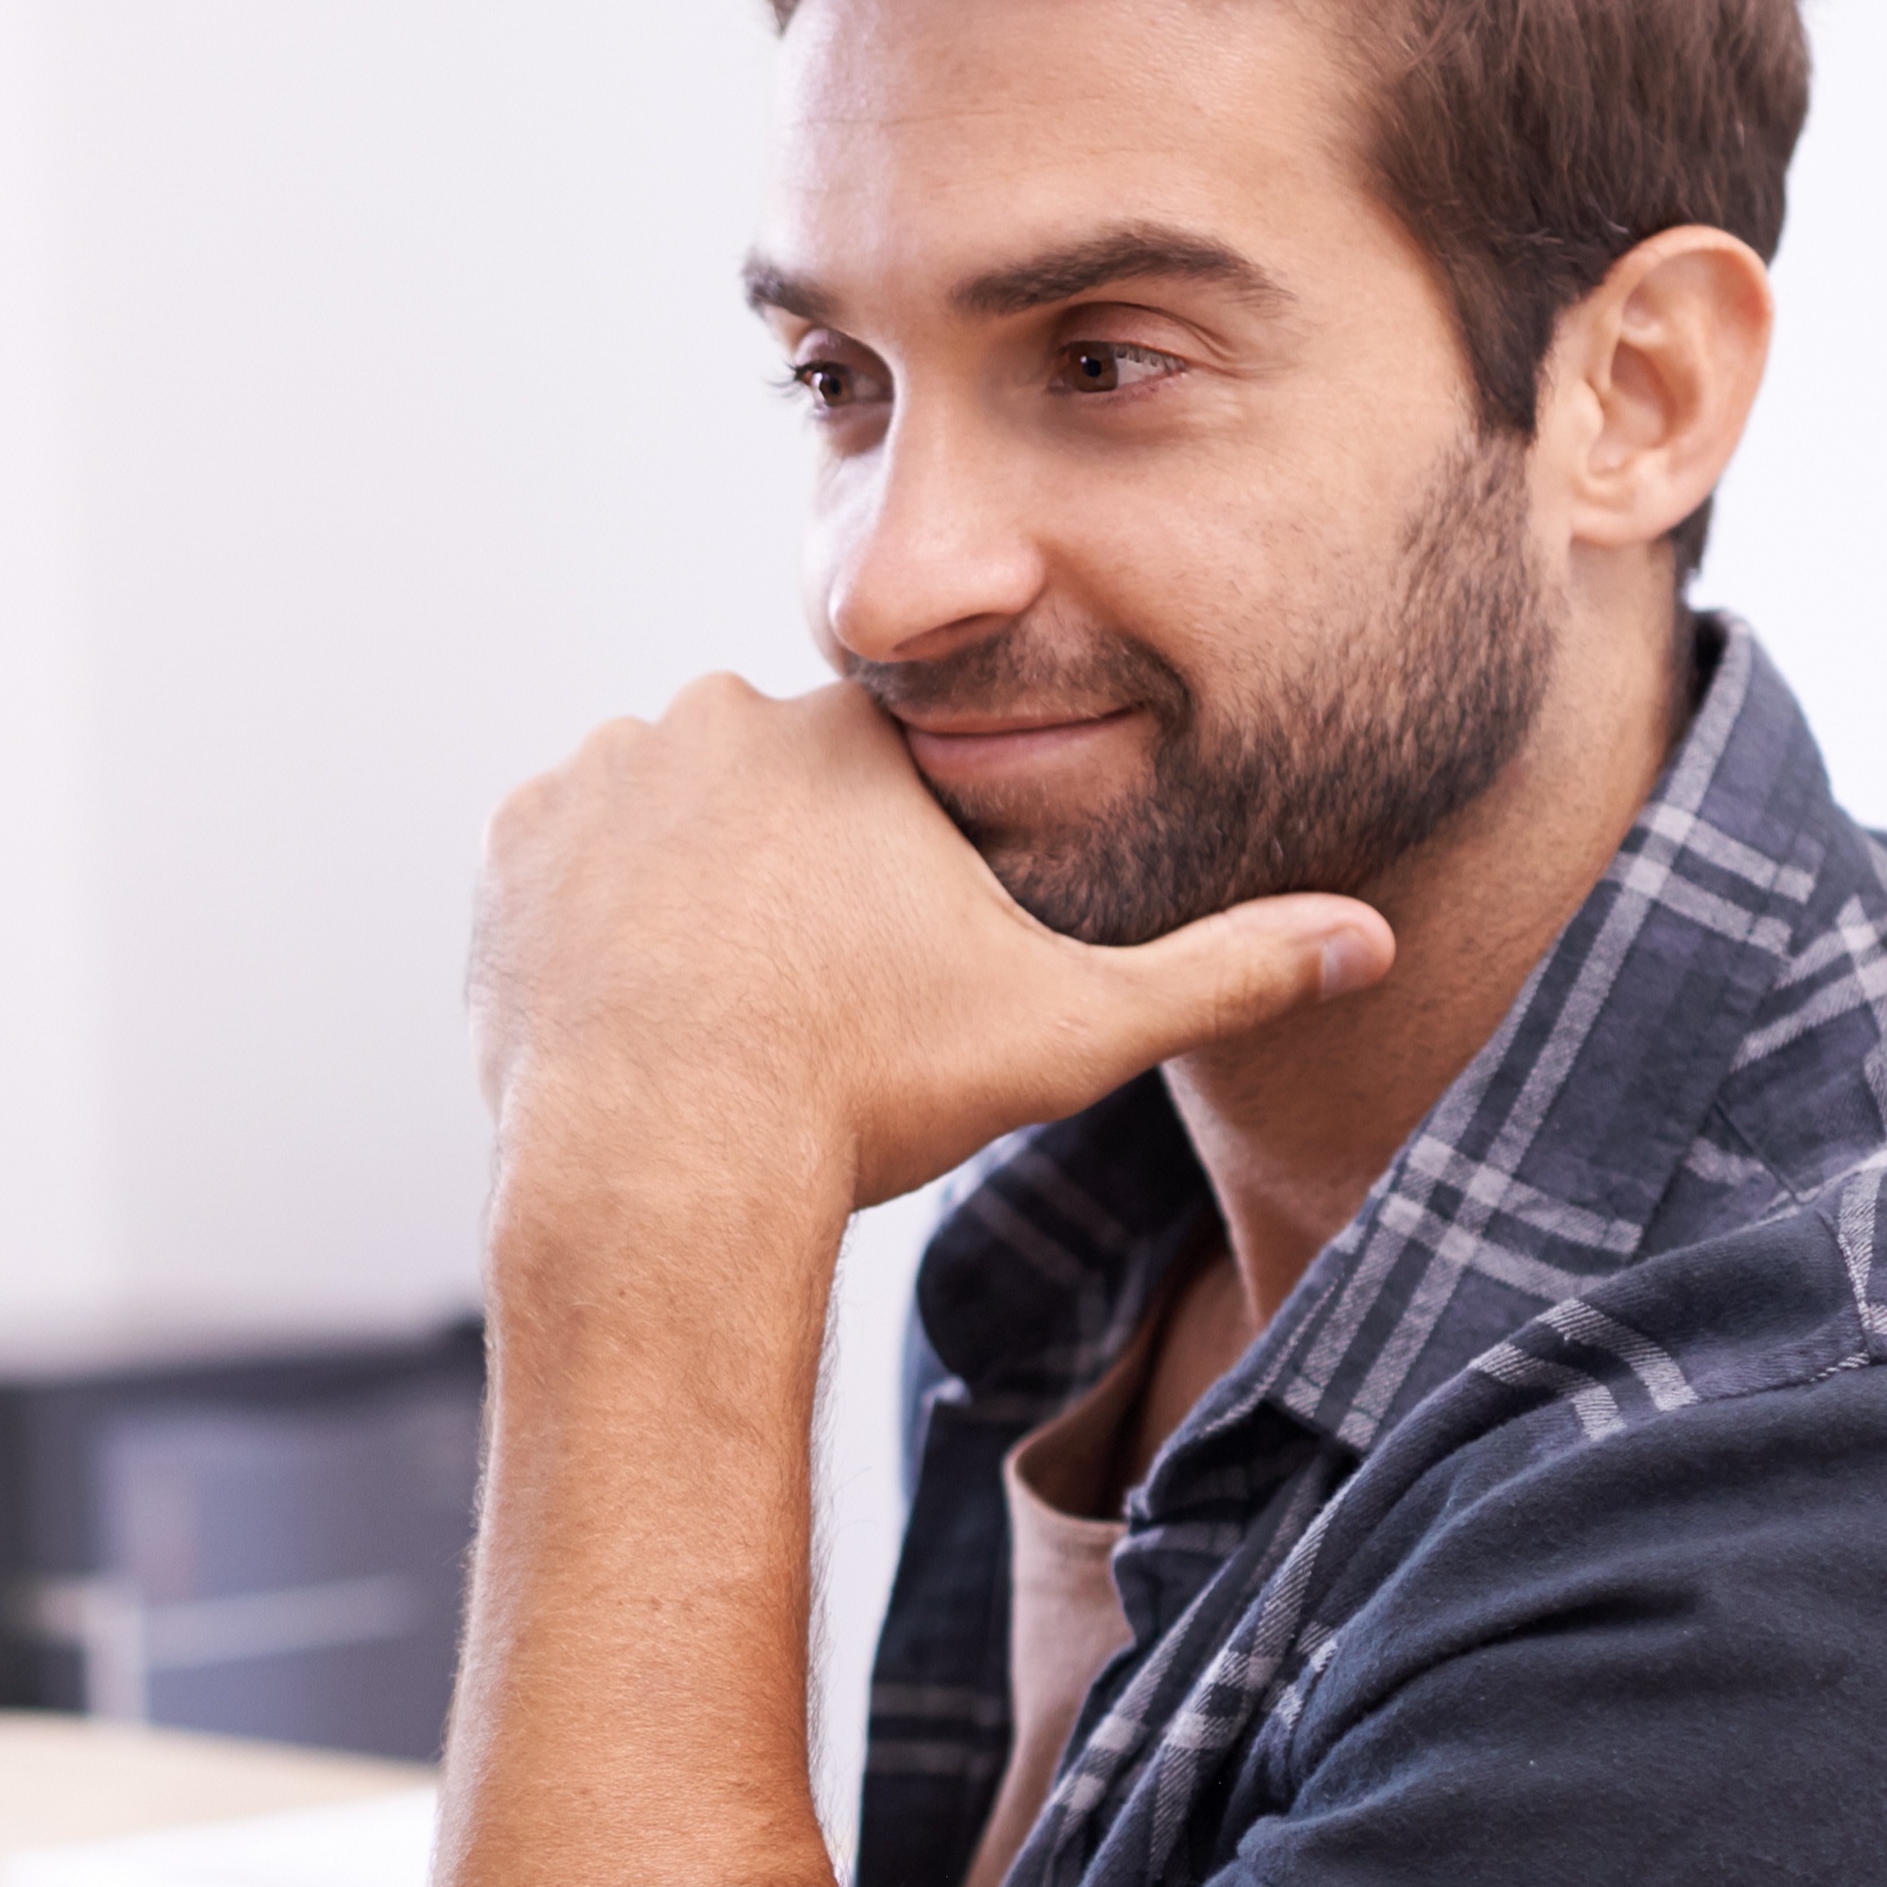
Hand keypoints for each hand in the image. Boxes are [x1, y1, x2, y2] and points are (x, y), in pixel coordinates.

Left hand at [470, 675, 1390, 1210]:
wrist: (668, 1168)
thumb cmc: (870, 1095)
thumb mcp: (1071, 1031)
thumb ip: (1222, 972)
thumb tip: (1373, 942)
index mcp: (851, 736)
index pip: (888, 785)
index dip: (895, 888)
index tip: (888, 975)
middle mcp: (715, 718)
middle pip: (775, 797)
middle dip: (792, 885)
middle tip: (805, 1006)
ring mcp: (599, 776)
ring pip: (671, 823)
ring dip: (694, 895)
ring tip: (724, 1012)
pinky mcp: (513, 849)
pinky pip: (570, 865)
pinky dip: (600, 925)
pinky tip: (644, 1005)